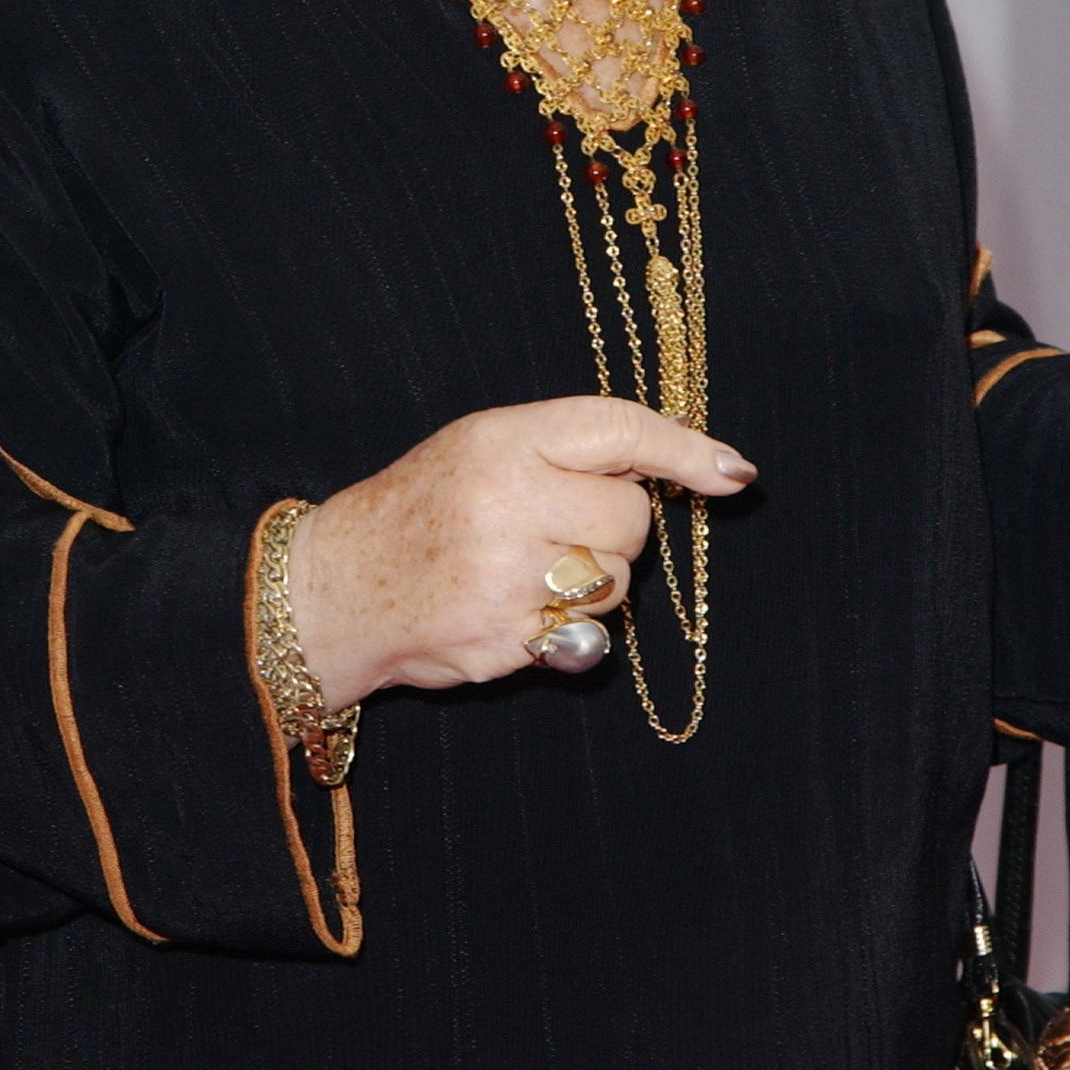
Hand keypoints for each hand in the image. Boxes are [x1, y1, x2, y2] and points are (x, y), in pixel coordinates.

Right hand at [284, 396, 755, 707]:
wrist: (335, 589)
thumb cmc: (423, 509)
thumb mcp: (481, 446)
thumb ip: (570, 448)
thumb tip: (694, 464)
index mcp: (499, 440)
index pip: (617, 430)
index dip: (684, 448)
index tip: (734, 472)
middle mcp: (504, 501)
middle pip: (632, 519)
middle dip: (618, 530)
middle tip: (566, 529)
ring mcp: (503, 576)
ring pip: (617, 583)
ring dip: (595, 583)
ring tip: (532, 571)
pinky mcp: (503, 640)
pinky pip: (585, 635)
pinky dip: (566, 627)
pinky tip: (515, 610)